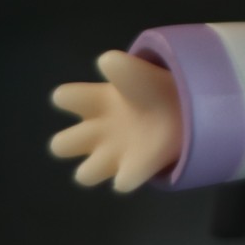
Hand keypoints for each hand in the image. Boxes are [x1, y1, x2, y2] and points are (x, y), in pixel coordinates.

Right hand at [50, 50, 183, 191]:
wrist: (183, 105)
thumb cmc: (151, 87)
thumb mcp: (135, 70)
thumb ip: (119, 66)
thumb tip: (105, 61)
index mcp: (92, 102)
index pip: (63, 99)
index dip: (69, 98)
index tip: (91, 97)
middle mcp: (95, 132)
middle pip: (60, 146)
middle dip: (71, 142)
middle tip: (94, 132)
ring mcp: (113, 155)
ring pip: (85, 176)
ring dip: (94, 168)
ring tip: (113, 152)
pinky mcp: (134, 170)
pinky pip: (122, 183)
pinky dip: (128, 176)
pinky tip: (139, 161)